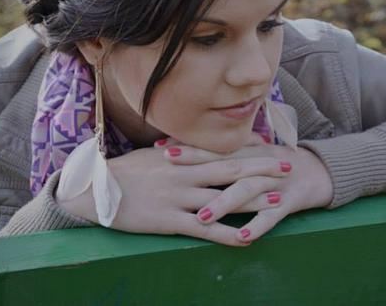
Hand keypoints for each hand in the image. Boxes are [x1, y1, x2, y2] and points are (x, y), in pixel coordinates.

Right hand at [55, 145, 292, 246]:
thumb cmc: (125, 171)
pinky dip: (227, 234)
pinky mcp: (170, 221)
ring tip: (279, 201)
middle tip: (289, 166)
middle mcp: (185, 174)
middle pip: (231, 170)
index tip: (272, 147)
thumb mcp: (154, 155)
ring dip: (253, 200)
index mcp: (182, 157)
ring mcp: (179, 198)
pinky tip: (246, 237)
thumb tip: (197, 149)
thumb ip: (179, 153)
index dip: (249, 150)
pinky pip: (205, 229)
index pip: (222, 152)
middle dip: (262, 168)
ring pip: (224, 199)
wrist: (96, 190)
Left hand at [158, 133, 332, 243]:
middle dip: (197, 164)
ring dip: (223, 204)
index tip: (161, 148)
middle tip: (168, 167)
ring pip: (246, 191)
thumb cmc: (276, 164)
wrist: (319, 172)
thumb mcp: (253, 152)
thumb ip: (226, 152)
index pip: (215, 148)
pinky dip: (257, 225)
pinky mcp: (288, 203)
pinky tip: (242, 236)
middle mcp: (257, 165)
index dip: (190, 148)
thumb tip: (192, 150)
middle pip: (225, 163)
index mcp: (247, 152)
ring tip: (200, 217)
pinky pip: (271, 216)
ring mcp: (273, 184)